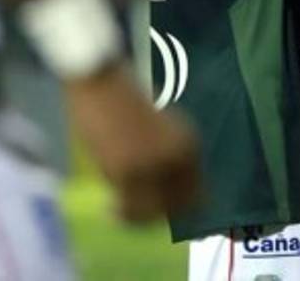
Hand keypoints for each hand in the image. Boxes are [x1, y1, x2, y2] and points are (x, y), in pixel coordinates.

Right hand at [65, 64, 199, 221]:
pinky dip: (122, 212)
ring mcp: (153, 165)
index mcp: (190, 143)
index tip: (161, 209)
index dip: (180, 205)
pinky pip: (130, 204)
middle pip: (178, 205)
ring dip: (139, 217)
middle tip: (139, 214)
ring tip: (121, 212)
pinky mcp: (126, 169)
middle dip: (159, 214)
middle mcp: (178, 157)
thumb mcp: (163, 128)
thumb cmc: (128, 102)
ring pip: (153, 210)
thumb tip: (168, 187)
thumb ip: (170, 154)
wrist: (104, 83)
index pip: (196, 192)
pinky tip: (110, 207)